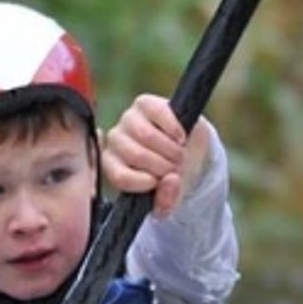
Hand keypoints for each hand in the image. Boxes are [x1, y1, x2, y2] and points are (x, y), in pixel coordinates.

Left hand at [101, 95, 210, 216]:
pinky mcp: (144, 103)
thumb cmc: (172, 174)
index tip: (159, 183)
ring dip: (170, 149)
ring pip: (145, 134)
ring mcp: (128, 119)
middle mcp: (115, 140)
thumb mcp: (169, 196)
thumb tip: (170, 181)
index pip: (120, 176)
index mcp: (113, 166)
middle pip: (135, 154)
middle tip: (176, 168)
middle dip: (162, 165)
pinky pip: (158, 113)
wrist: (189, 149)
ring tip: (180, 155)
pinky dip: (174, 129)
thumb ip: (167, 200)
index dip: (144, 182)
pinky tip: (181, 137)